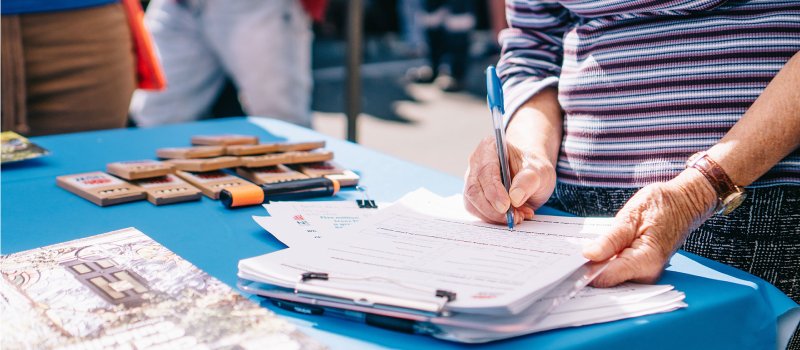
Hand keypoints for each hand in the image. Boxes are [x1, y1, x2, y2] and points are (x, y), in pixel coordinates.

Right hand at [463, 136, 556, 224]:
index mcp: (489, 148)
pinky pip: (477, 212)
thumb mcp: (540, 171)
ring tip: (518, 216)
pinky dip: (494, 219)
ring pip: (473, 203)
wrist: (532, 176)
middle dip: (493, 209)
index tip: (506, 206)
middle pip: (474, 190)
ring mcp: (473, 180)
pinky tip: (513, 216)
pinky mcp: (474, 197)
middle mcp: (476, 163)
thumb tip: (514, 197)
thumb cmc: (534, 169)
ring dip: (494, 216)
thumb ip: (528, 181)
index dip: (493, 191)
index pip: (485, 171)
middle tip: (514, 218)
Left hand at [583, 169, 717, 286]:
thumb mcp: (631, 216)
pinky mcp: (642, 270)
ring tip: (586, 248)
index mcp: (644, 261)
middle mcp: (647, 274)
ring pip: (610, 277)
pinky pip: (617, 271)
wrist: (685, 203)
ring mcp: (645, 274)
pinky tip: (598, 251)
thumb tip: (588, 255)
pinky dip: (606, 262)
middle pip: (607, 281)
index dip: (584, 271)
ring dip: (596, 265)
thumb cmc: (661, 205)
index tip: (567, 262)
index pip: (606, 277)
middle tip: (571, 253)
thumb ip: (610, 239)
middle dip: (589, 268)